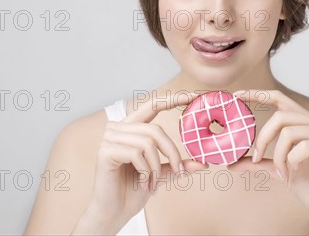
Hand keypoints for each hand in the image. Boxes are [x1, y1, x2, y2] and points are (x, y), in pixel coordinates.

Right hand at [84, 92, 208, 233]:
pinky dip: (146, 171)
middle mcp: (117, 128)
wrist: (114, 212)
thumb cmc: (133, 190)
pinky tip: (143, 182)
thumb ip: (177, 164)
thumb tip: (203, 163)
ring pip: (148, 143)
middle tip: (179, 171)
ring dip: (157, 167)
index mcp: (130, 128)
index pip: (152, 105)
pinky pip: (137, 154)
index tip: (193, 96)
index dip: (172, 99)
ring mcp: (109, 138)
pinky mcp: (105, 151)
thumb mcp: (160, 173)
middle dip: (172, 152)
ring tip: (153, 183)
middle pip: (155, 130)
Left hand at [228, 89, 308, 232]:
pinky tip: (295, 172)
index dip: (257, 94)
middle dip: (262, 138)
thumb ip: (259, 163)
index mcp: (307, 122)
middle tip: (256, 158)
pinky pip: (303, 147)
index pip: (280, 99)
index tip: (237, 96)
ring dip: (278, 156)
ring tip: (282, 172)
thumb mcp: (280, 171)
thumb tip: (231, 163)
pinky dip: (292, 162)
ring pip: (288, 132)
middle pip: (280, 116)